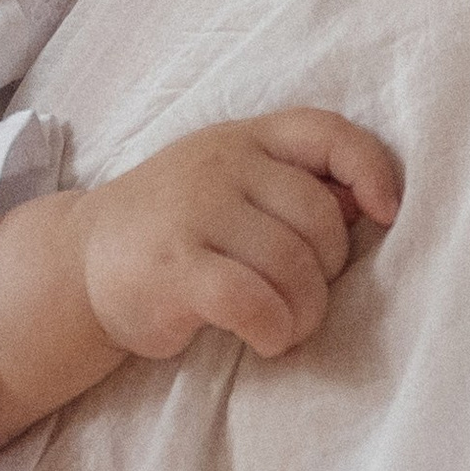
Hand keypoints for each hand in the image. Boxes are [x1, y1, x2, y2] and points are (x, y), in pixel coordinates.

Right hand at [80, 109, 401, 364]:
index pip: (326, 132)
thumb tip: (369, 204)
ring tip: (287, 327)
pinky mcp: (173, 268)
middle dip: (329, 272)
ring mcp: (193, 213)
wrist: (81, 260)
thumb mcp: (231, 182)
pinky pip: (253, 301)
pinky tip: (265, 339)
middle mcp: (220, 165)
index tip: (388, 215)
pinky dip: (274, 329)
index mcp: (244, 138)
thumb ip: (293, 184)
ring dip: (305, 312)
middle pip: (318, 217)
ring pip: (291, 264)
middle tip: (306, 299)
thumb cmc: (178, 225)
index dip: (370, 169)